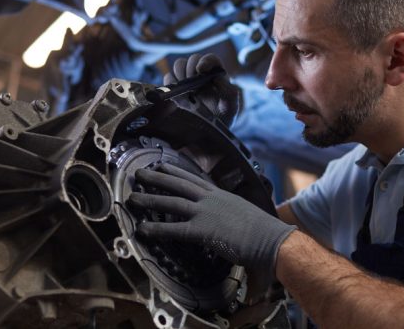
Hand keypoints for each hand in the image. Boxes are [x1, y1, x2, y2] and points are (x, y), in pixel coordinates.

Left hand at [127, 163, 294, 274]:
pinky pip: (174, 229)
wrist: (271, 239)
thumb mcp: (244, 216)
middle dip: (157, 177)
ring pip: (172, 202)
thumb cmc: (263, 232)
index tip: (163, 165)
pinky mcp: (202, 230)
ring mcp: (205, 212)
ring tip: (133, 197)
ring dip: (150, 199)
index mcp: (221, 195)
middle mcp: (211, 199)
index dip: (176, 171)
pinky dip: (156, 228)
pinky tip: (143, 229)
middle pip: (179, 183)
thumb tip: (229, 224)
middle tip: (140, 173)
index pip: (194, 179)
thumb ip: (232, 217)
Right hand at [165, 53, 240, 125]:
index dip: (205, 61)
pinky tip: (178, 95)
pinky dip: (170, 83)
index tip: (200, 70)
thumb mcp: (231, 107)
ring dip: (180, 74)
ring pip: (179, 64)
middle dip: (191, 69)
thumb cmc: (222, 118)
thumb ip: (230, 93)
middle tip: (193, 85)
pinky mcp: (175, 88)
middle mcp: (201, 73)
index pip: (210, 59)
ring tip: (186, 90)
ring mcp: (187, 79)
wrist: (207, 131)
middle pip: (192, 59)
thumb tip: (218, 79)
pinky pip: (168, 77)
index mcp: (217, 74)